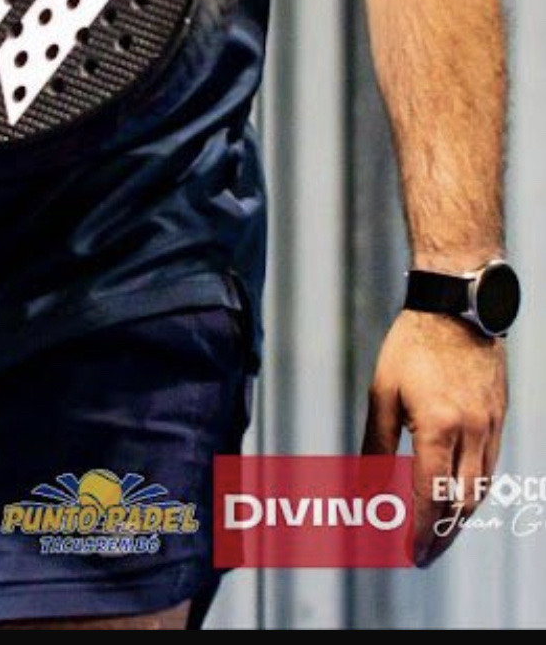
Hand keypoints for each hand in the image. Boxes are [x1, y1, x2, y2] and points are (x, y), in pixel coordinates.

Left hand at [362, 309, 507, 564]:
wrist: (455, 306)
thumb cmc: (411, 345)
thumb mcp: (383, 392)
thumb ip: (376, 445)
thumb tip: (364, 486)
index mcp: (437, 427)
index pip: (430, 495)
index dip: (419, 529)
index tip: (409, 553)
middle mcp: (470, 432)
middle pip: (460, 502)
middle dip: (442, 535)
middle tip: (424, 555)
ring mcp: (489, 425)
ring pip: (480, 489)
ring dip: (460, 518)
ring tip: (440, 534)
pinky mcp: (498, 417)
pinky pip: (491, 466)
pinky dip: (474, 490)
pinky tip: (459, 497)